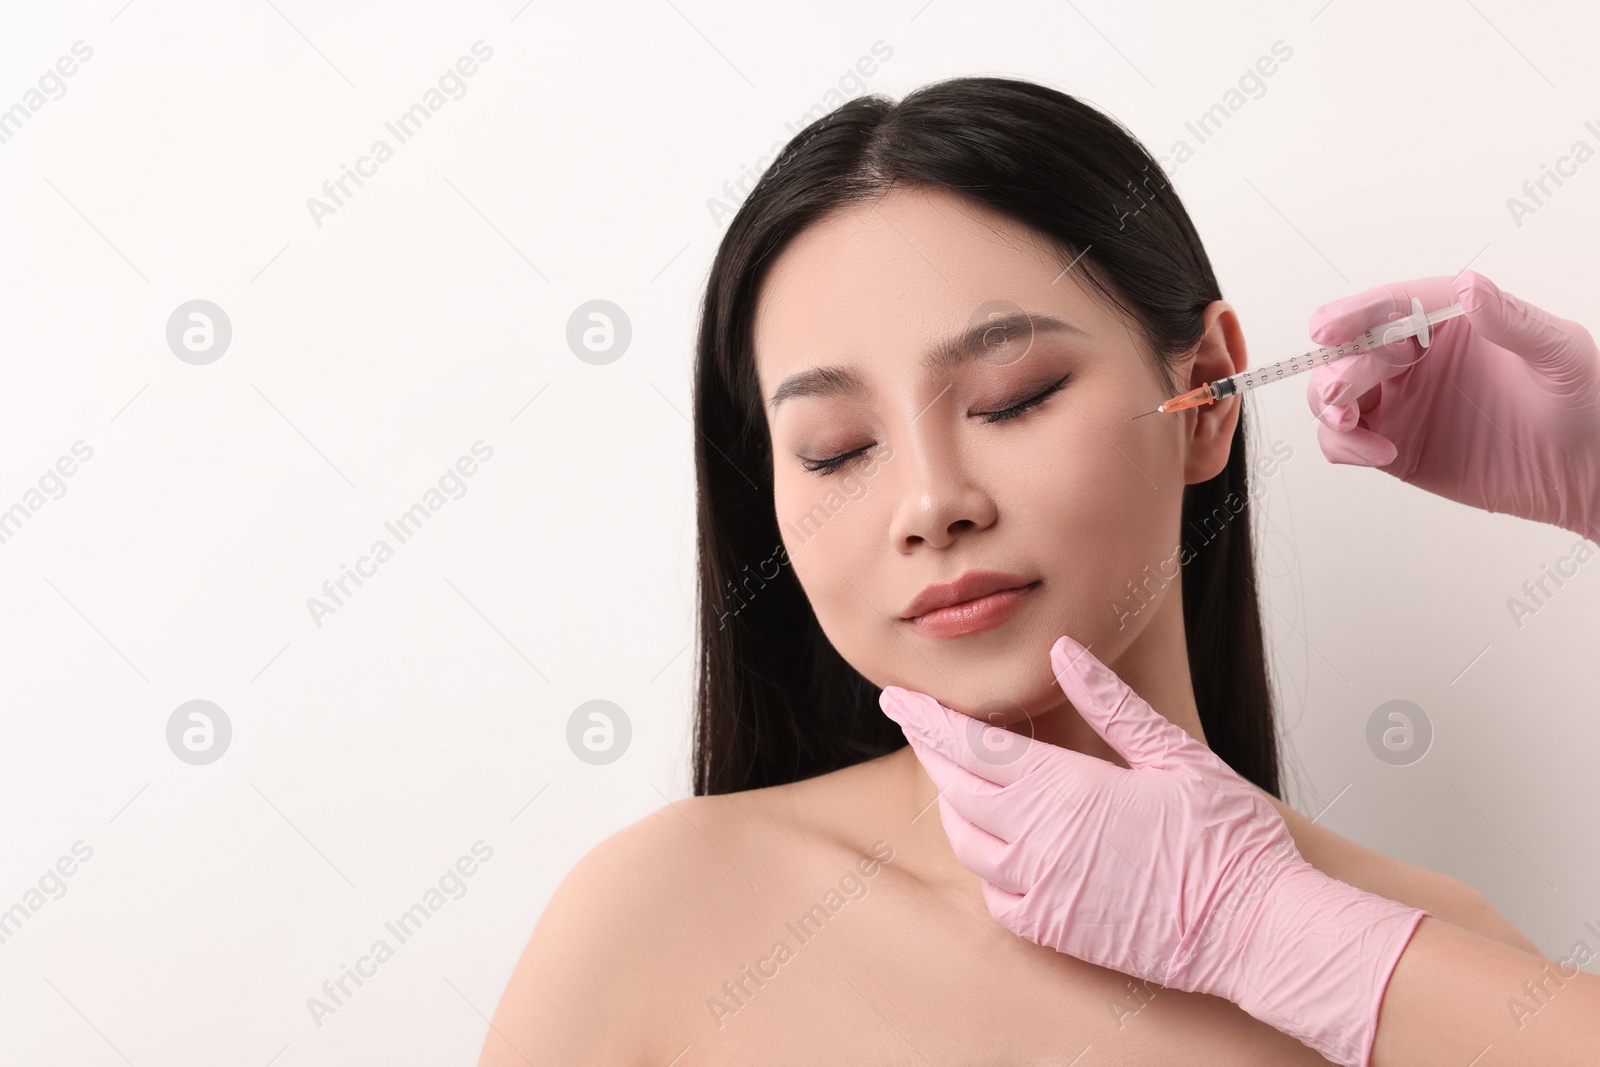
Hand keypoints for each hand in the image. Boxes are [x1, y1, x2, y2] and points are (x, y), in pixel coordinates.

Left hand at [878, 633, 1428, 1066]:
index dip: (928, 719)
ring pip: (967, 843)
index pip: (971, 744)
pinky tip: (1001, 847)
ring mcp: (1042, 890)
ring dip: (955, 806)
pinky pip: (995, 897)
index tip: (899, 698)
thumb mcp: (1175, 754)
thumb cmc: (1228, 839)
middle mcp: (1039, 840)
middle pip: (956, 788)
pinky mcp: (1056, 931)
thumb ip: (1110, 703)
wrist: (1258, 931)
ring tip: (959, 778)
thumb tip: (1067, 653)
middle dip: (931, 751)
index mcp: (1065, 788)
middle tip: (916, 723)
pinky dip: (987, 866)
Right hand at [1306, 270, 1599, 540]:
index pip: (1391, 306)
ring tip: (1348, 420)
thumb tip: (1469, 288)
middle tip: (1339, 391)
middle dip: (1337, 368)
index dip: (1354, 313)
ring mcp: (1401, 402)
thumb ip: (1512, 320)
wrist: (1586, 472)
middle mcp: (1416, 358)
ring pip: (1333, 393)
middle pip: (1351, 351)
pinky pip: (1343, 441)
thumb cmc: (1583, 403)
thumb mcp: (1559, 352)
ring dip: (1328, 404)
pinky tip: (1379, 453)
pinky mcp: (1392, 445)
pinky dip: (1345, 446)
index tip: (1329, 326)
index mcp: (1451, 323)